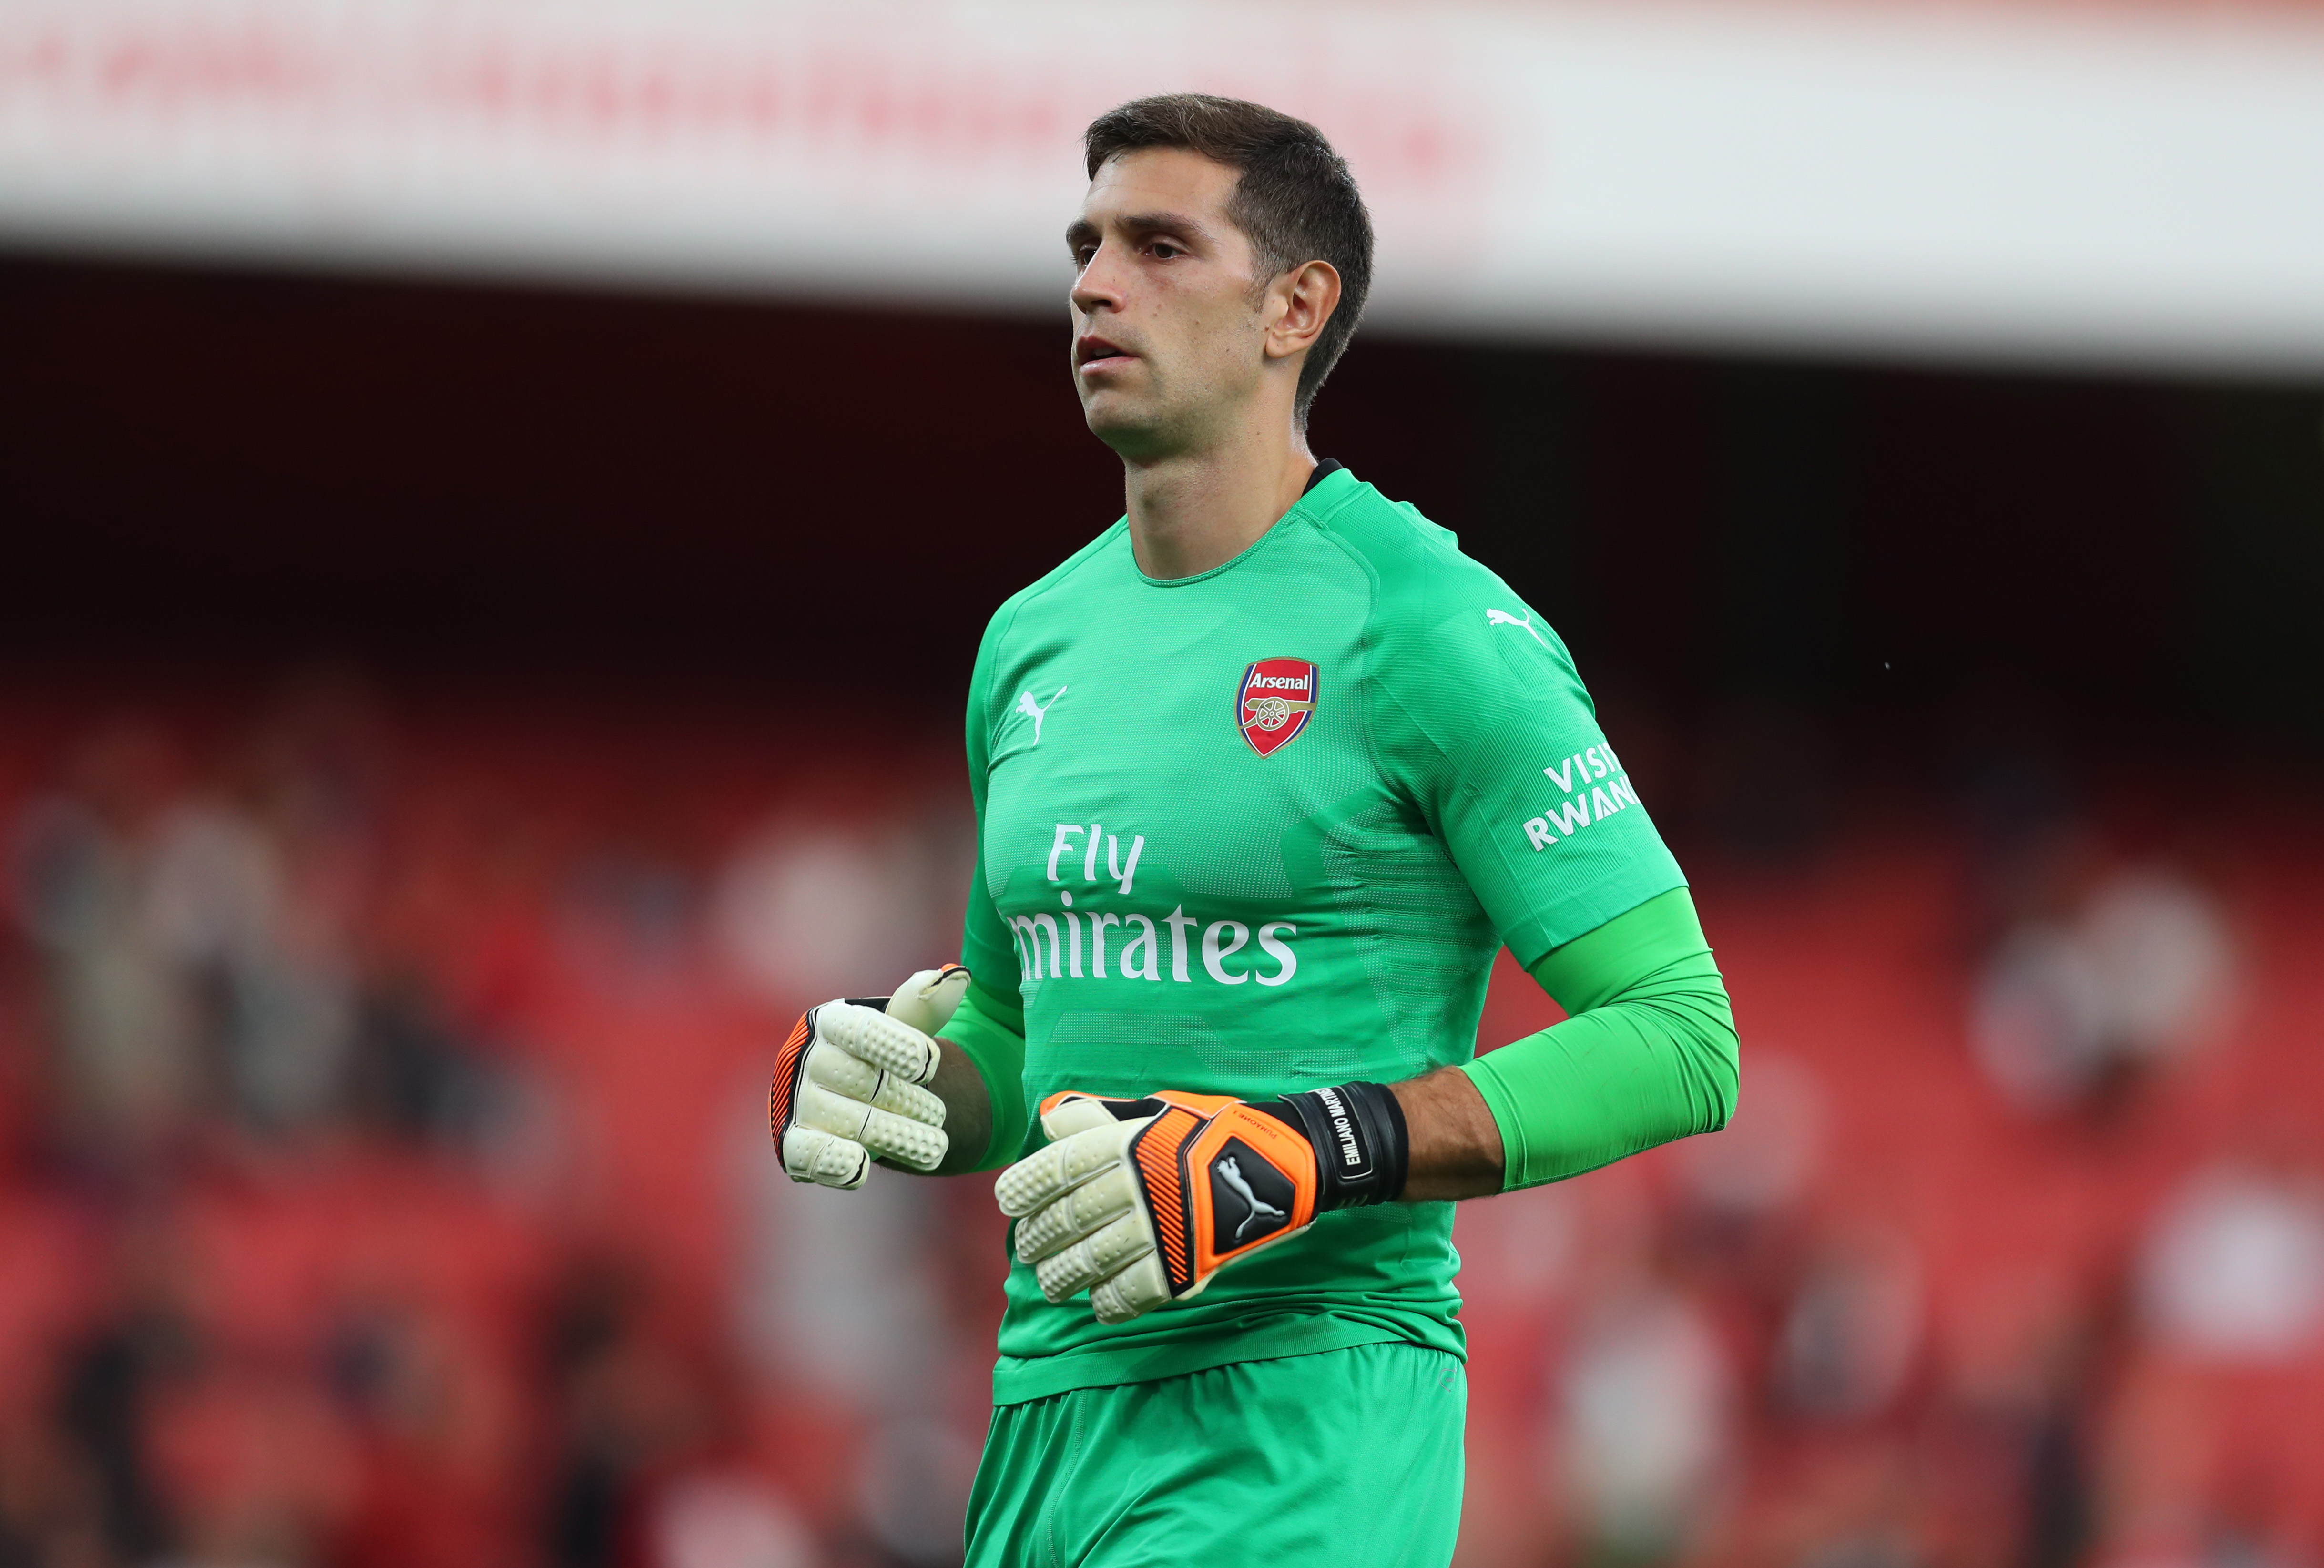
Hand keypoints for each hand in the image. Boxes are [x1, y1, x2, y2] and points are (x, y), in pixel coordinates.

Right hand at [769, 965, 969, 1187]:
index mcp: (832, 1022)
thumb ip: (925, 1007)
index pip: (863, 1032)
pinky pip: (810, 1155)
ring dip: (898, 1137)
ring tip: (936, 1146)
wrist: (852, 1099)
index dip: (898, 1048)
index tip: (929, 1064)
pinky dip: (834, 1163)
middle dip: (909, 1102)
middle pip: (864, 1083)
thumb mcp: (903, 1027)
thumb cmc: (881, 1057)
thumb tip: (955, 978)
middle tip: (939, 1115)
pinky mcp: (794, 1144)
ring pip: (852, 1123)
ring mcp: (799, 1103)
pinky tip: (860, 1168)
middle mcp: (809, 1059)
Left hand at [994, 1083, 1408, 1323]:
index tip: (1009, 1201)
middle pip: (1068, 1219)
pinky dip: (1109, 1303)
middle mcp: (1137, 1185)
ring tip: (1051, 1285)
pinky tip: (1097, 1306)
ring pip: (1091, 1261)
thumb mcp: (1154, 1110)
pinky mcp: (1183, 1266)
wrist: (1282, 1162)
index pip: (1059, 1168)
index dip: (1027, 1185)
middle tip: (1027, 1248)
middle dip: (1039, 1238)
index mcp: (1127, 1143)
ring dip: (1062, 1276)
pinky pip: (1132, 1293)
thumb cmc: (1211, 1133)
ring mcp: (1160, 1229)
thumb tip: (1049, 1119)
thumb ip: (1100, 1117)